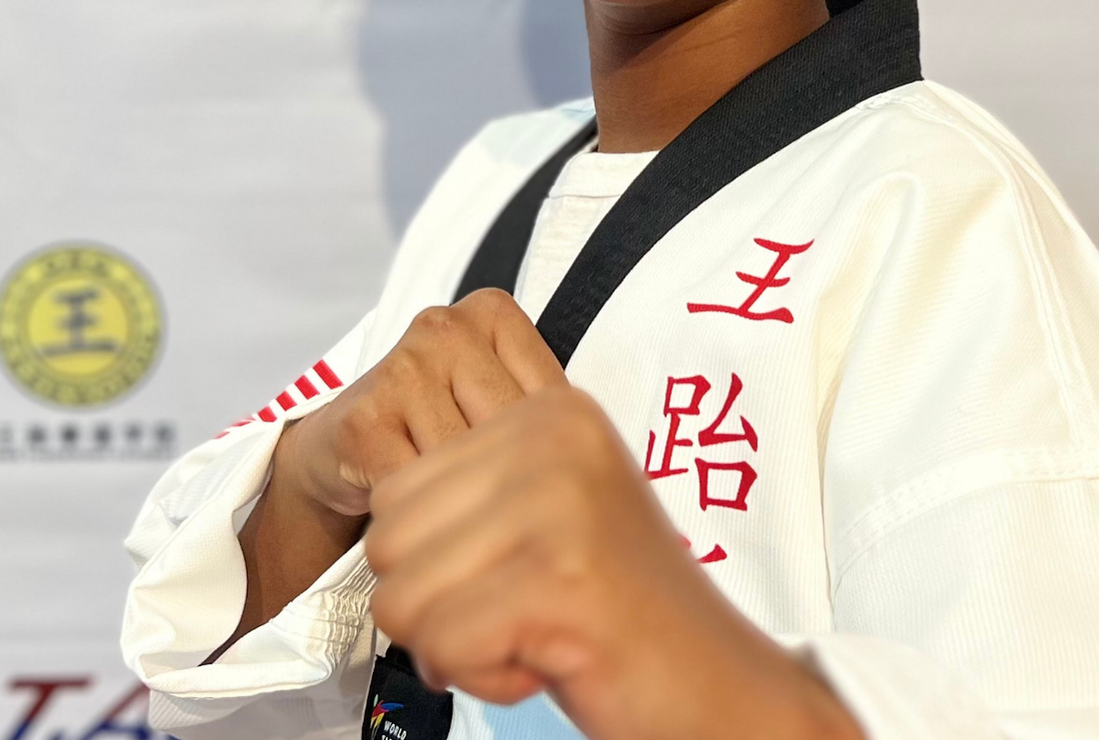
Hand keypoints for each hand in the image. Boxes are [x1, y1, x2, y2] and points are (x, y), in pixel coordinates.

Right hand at [212, 290, 565, 659]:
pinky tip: (421, 524)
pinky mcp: (364, 418)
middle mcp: (446, 325)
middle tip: (501, 518)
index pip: (549, 402)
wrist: (338, 457)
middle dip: (506, 488)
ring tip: (458, 518)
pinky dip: (425, 524)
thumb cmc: (436, 434)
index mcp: (494, 314)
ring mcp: (403, 365)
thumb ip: (548, 417)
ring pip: (467, 466)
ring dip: (464, 511)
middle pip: (510, 434)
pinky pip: (421, 492)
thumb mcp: (502, 411)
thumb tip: (617, 472)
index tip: (535, 490)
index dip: (545, 462)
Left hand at [366, 388, 862, 739]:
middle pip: (389, 541)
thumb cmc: (623, 613)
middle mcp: (554, 438)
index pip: (397, 488)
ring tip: (537, 631)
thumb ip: (476, 488)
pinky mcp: (558, 578)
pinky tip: (549, 659)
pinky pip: (440, 646)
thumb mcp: (551, 510)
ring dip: (458, 643)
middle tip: (523, 610)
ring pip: (402, 597)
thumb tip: (379, 516)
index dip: (439, 560)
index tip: (517, 572)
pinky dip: (483, 676)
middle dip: (439, 604)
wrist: (718, 686)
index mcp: (549, 411)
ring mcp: (558, 503)